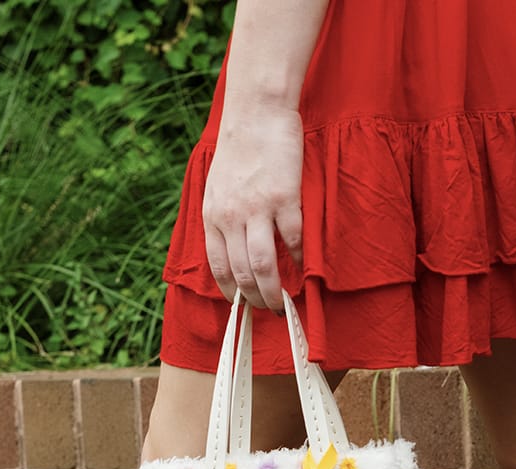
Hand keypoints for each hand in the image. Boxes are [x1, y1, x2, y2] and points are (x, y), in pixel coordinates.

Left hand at [202, 100, 303, 311]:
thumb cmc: (239, 150)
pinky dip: (299, 260)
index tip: (243, 307)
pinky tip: (303, 268)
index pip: (219, 268)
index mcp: (212, 216)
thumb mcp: (216, 188)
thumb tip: (233, 256)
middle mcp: (231, 217)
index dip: (232, 294)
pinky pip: (293, 241)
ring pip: (264, 266)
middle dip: (257, 300)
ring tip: (285, 302)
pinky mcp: (284, 198)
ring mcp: (257, 208)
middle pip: (243, 274)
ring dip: (275, 291)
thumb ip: (222, 220)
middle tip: (270, 310)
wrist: (256, 112)